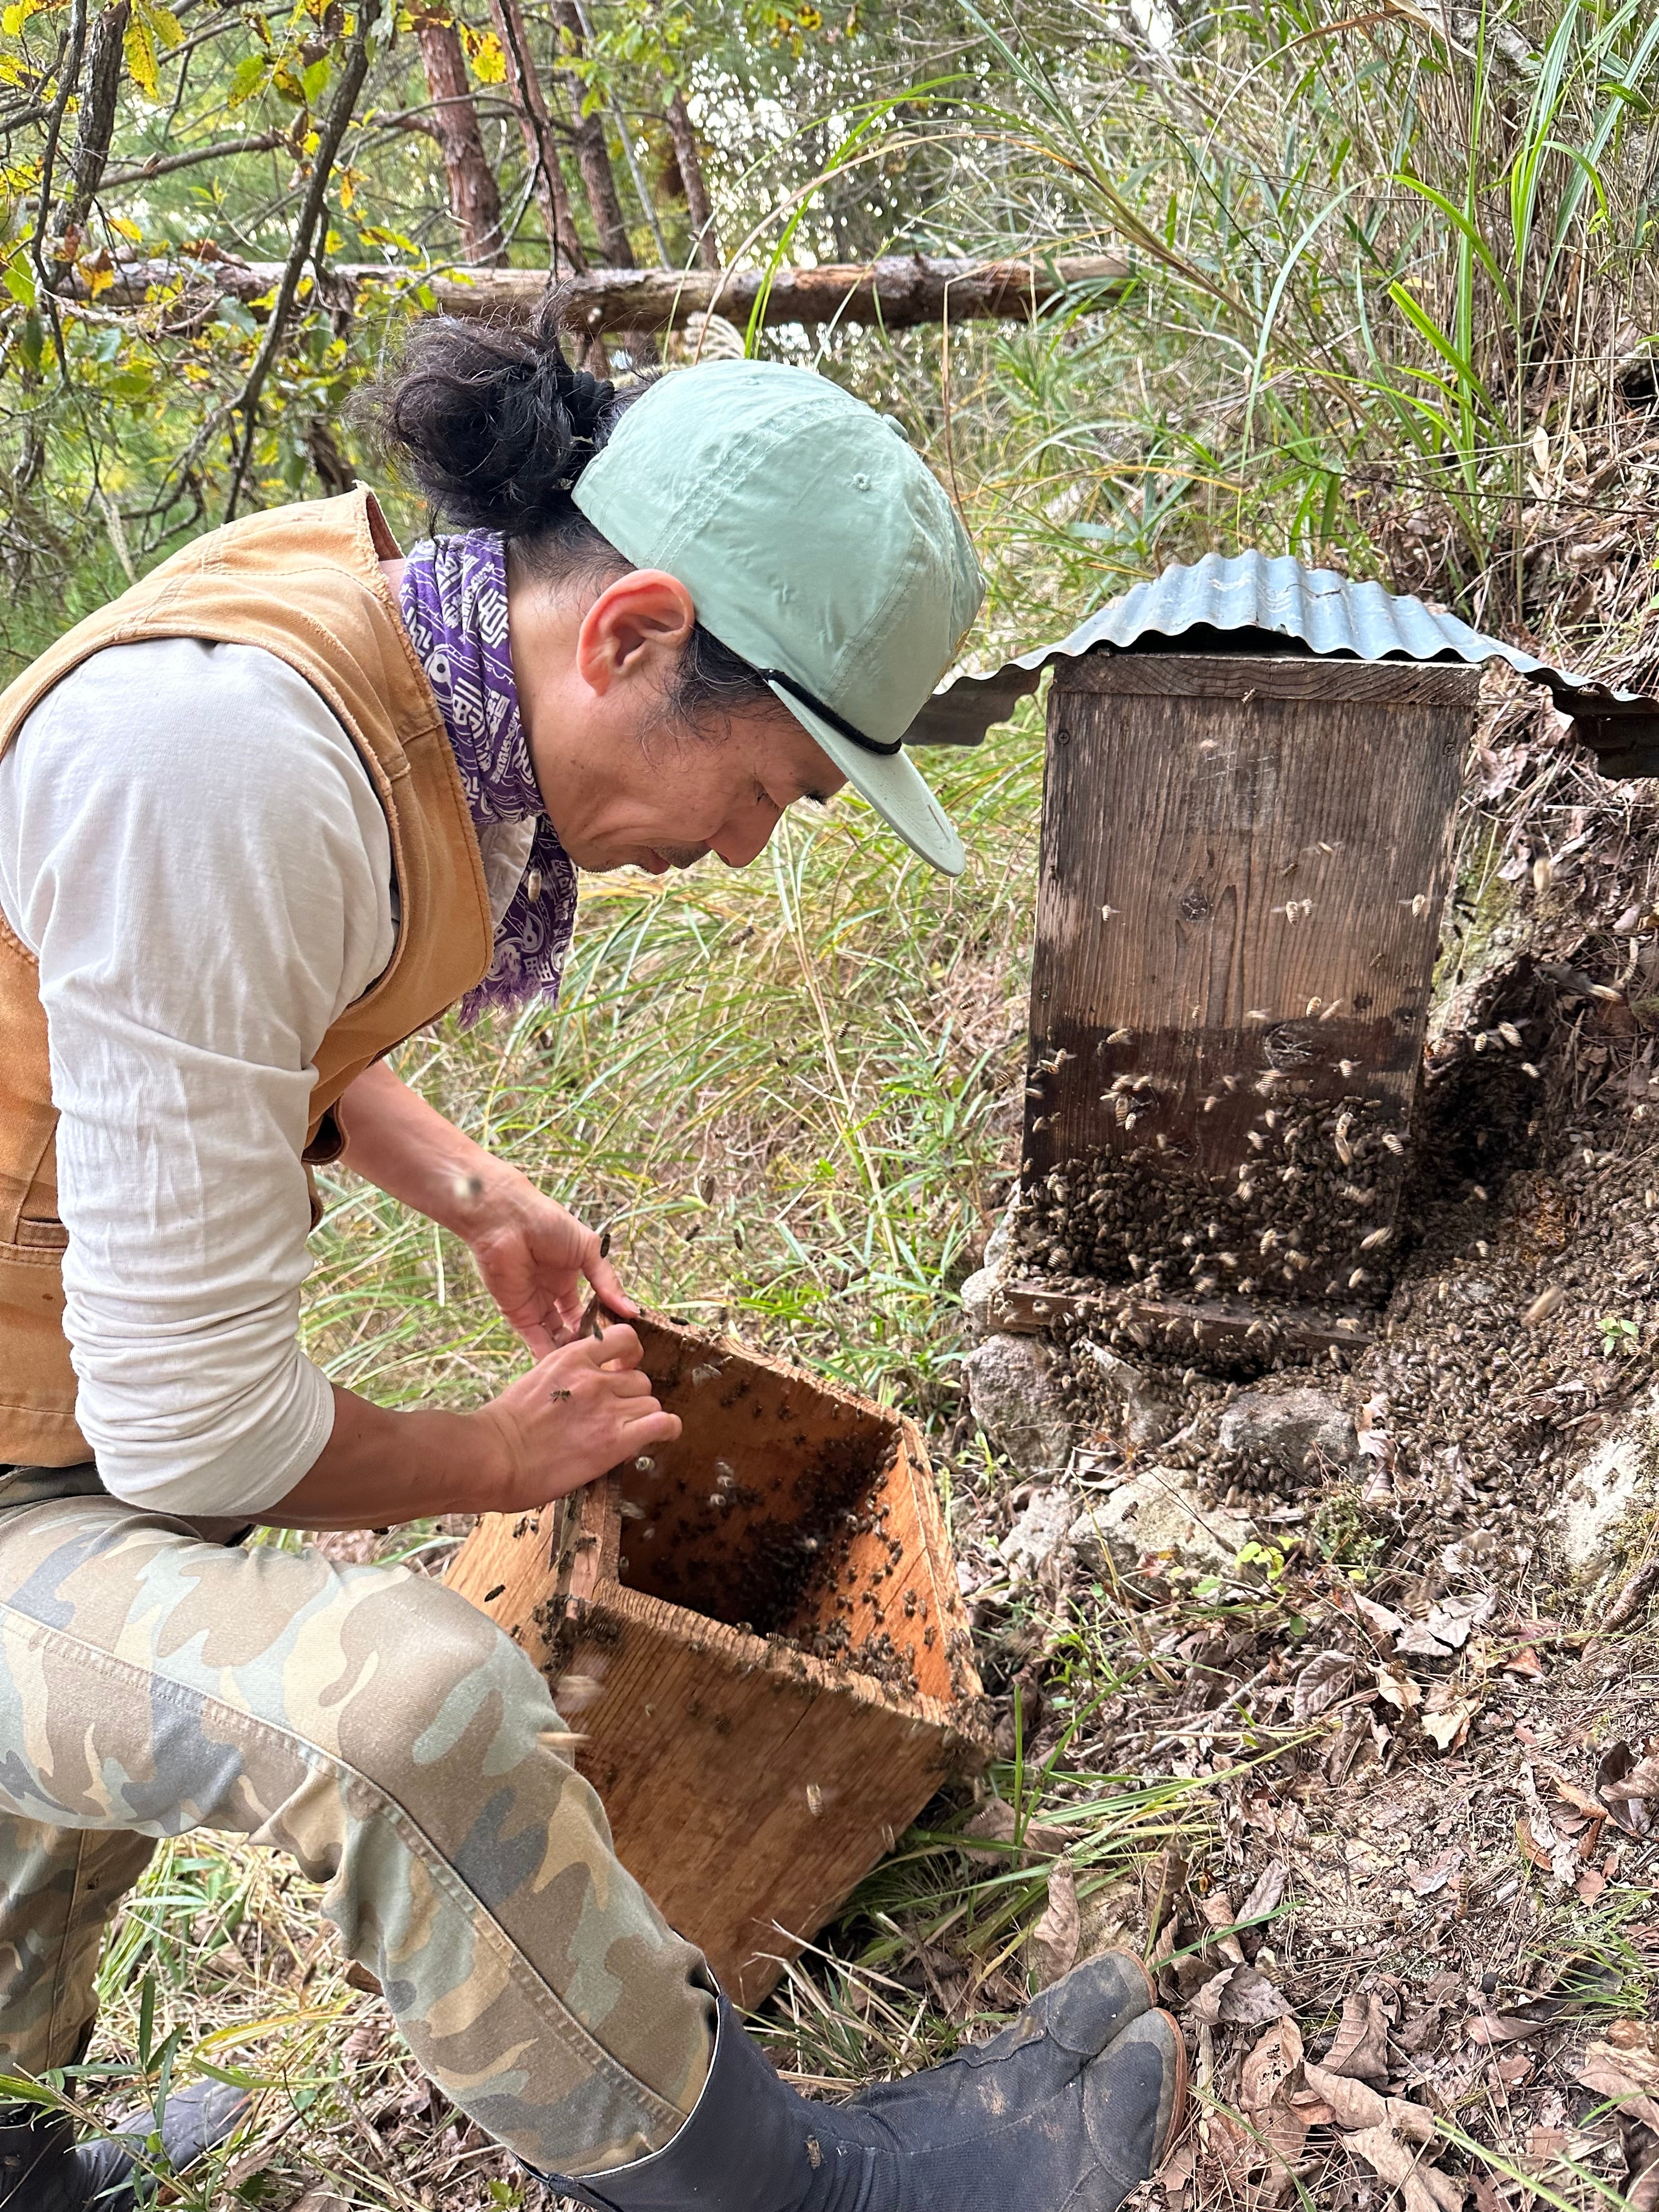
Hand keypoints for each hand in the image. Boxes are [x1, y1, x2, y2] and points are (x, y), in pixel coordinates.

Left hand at [461, 1175, 635, 1357]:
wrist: (508, 1220)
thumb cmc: (548, 1224)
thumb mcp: (588, 1249)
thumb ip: (608, 1281)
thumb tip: (631, 1310)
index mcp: (568, 1279)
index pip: (587, 1311)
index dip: (601, 1326)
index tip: (617, 1341)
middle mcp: (550, 1295)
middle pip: (571, 1328)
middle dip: (585, 1343)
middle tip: (604, 1359)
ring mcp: (533, 1306)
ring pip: (554, 1338)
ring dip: (569, 1351)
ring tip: (590, 1364)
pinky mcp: (516, 1314)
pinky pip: (535, 1340)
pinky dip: (548, 1354)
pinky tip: (567, 1364)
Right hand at [474, 1324, 681, 1510]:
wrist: (491, 1456)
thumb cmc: (503, 1427)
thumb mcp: (536, 1382)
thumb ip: (567, 1378)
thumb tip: (587, 1389)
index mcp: (571, 1357)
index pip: (624, 1339)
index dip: (629, 1358)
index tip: (622, 1372)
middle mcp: (595, 1377)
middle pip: (640, 1380)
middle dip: (631, 1398)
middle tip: (615, 1417)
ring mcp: (607, 1407)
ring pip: (651, 1403)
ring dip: (642, 1418)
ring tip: (625, 1434)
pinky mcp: (615, 1440)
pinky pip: (663, 1424)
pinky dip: (667, 1429)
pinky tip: (661, 1436)